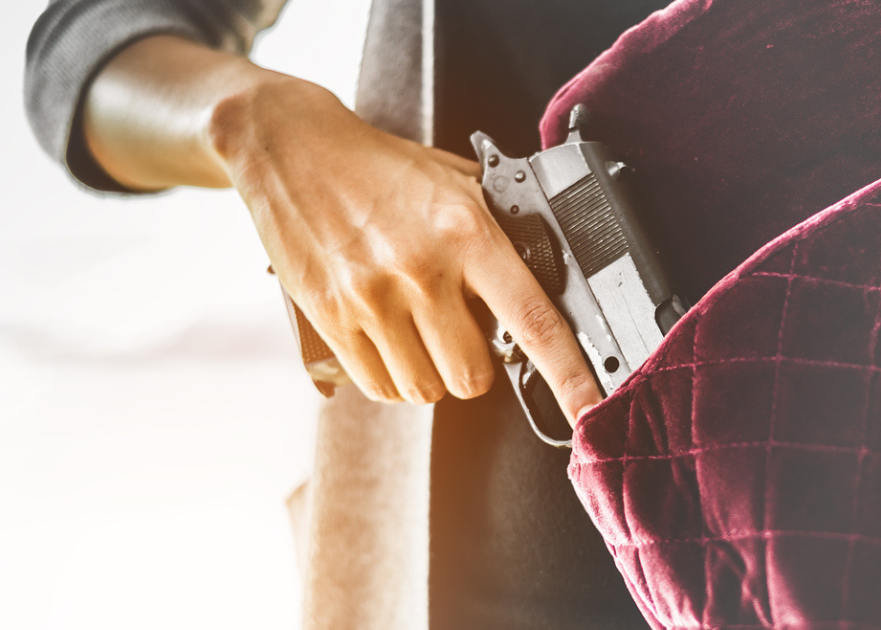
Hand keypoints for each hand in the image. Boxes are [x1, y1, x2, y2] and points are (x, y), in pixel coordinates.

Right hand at [211, 78, 600, 422]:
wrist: (291, 149)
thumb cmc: (376, 165)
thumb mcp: (452, 180)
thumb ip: (497, 227)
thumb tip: (541, 274)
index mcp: (464, 232)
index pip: (532, 320)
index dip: (568, 375)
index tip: (588, 410)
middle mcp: (420, 271)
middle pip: (471, 377)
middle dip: (474, 367)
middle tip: (460, 335)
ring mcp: (371, 300)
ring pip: (424, 389)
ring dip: (429, 374)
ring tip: (416, 333)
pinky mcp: (331, 319)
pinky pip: (378, 387)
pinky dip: (390, 378)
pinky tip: (387, 342)